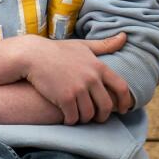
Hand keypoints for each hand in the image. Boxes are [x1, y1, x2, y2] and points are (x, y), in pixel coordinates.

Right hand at [18, 33, 133, 123]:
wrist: (33, 55)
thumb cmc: (58, 50)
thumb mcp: (83, 45)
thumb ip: (104, 45)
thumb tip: (124, 36)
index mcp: (99, 67)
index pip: (121, 87)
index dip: (125, 101)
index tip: (124, 109)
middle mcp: (91, 78)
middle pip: (106, 106)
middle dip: (103, 116)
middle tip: (97, 118)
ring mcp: (78, 89)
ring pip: (89, 114)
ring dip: (85, 119)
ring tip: (80, 117)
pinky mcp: (64, 98)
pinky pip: (73, 117)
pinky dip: (71, 121)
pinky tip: (68, 118)